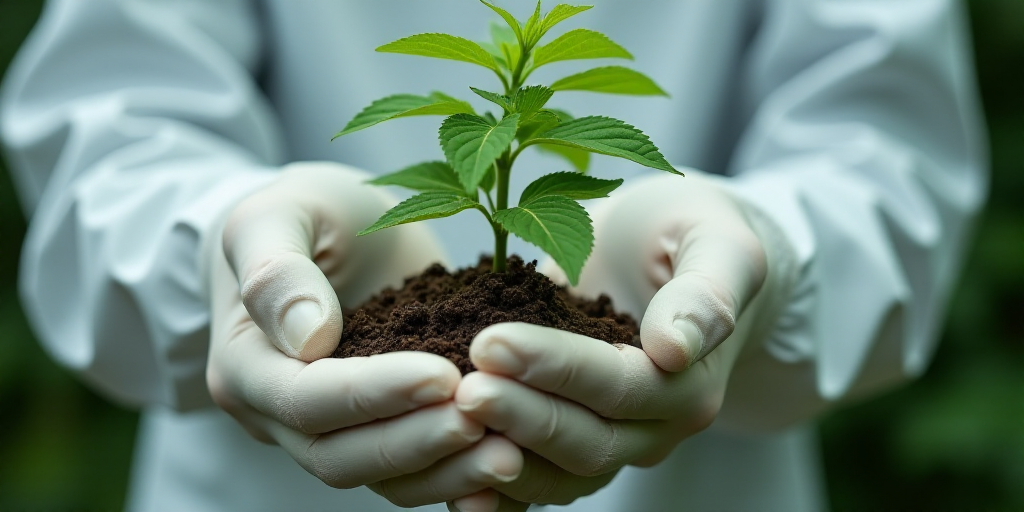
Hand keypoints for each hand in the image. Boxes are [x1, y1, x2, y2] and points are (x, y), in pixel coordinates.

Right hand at [205, 162, 522, 506]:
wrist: (333, 229)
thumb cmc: (303, 212)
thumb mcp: (276, 215)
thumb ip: (276, 270)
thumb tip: (309, 339)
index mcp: (245, 365)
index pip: (305, 398)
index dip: (373, 394)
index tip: (442, 375)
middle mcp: (279, 414)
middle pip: (341, 456)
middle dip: (416, 442)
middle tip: (484, 420)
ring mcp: (331, 431)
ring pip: (382, 476)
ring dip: (445, 469)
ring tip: (509, 452)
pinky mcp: (381, 428)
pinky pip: (415, 471)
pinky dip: (458, 472)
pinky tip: (511, 459)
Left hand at [452, 171, 795, 507]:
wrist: (669, 252)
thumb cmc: (690, 233)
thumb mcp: (716, 242)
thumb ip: (707, 291)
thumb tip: (676, 348)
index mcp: (690, 382)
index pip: (620, 387)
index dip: (557, 369)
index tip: (493, 343)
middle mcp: (653, 427)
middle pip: (586, 442)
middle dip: (519, 415)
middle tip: (462, 386)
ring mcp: (612, 442)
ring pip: (557, 474)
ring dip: (500, 454)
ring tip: (446, 422)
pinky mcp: (571, 440)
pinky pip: (535, 479)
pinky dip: (497, 490)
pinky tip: (452, 484)